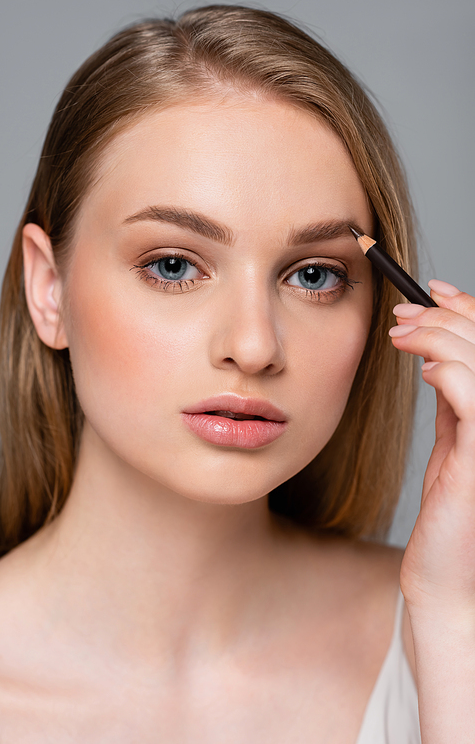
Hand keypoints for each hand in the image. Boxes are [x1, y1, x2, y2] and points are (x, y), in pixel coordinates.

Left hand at [389, 279, 474, 622]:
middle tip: (402, 311)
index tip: (431, 290)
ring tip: (399, 332)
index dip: (468, 309)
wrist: (447, 578)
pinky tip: (425, 367)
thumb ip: (456, 401)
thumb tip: (438, 356)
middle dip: (446, 316)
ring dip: (439, 336)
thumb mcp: (456, 444)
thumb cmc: (451, 517)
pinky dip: (452, 373)